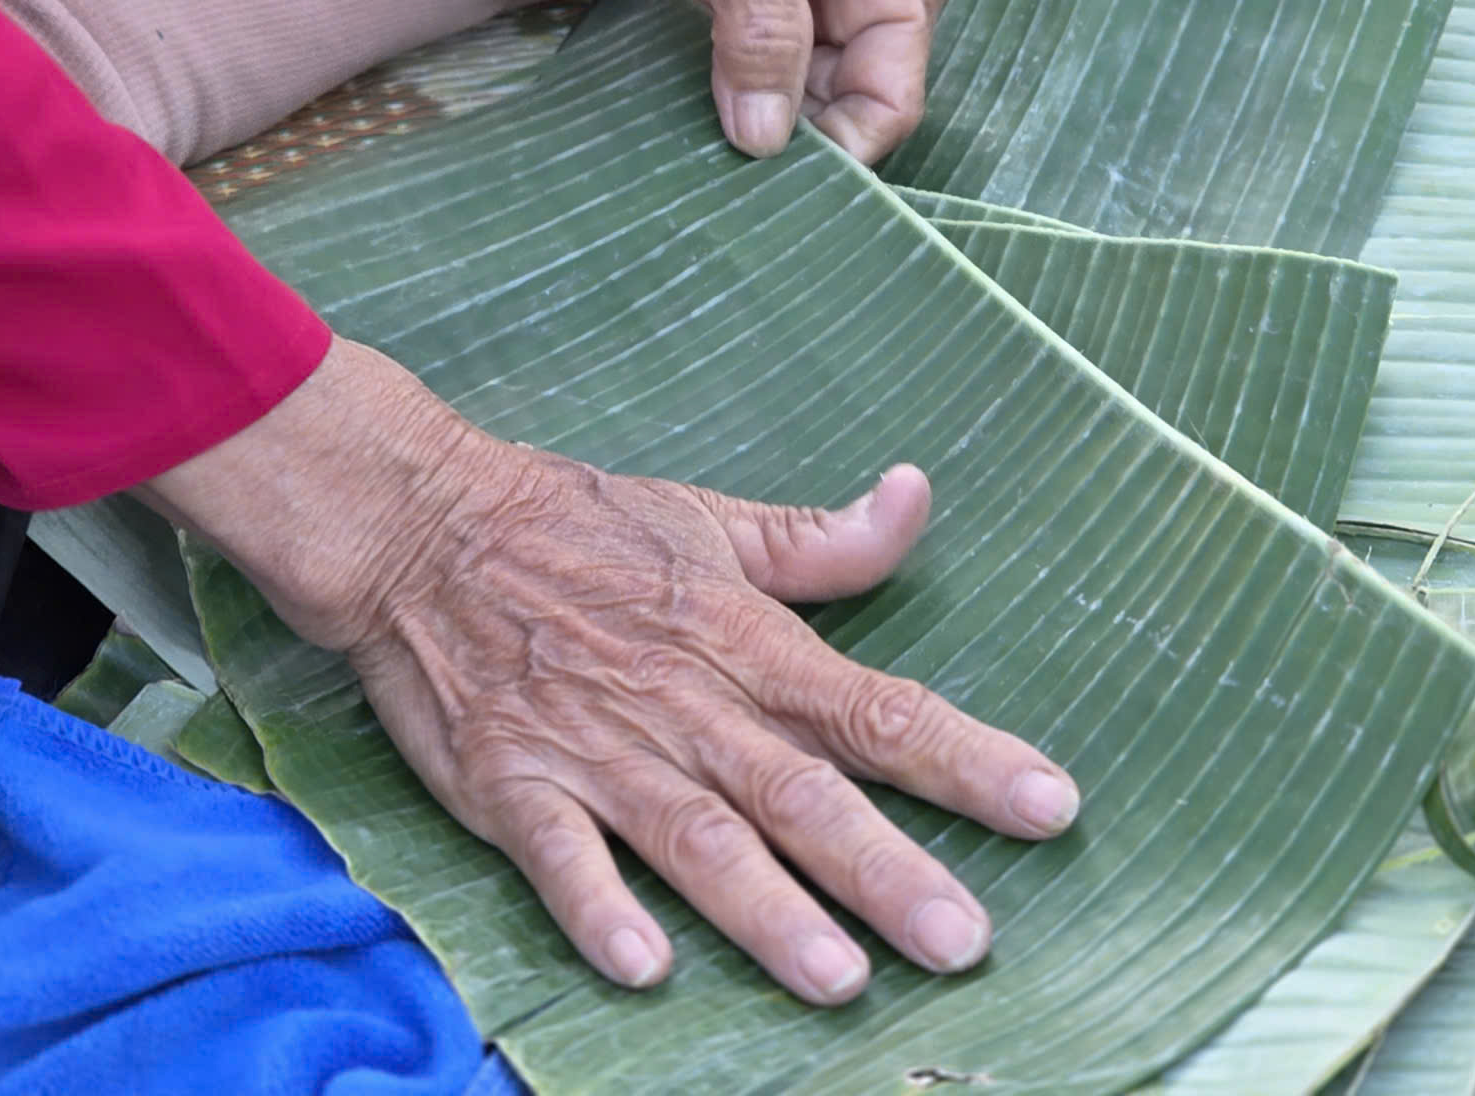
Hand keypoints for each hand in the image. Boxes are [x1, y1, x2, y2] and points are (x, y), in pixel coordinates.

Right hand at [142, 337, 1079, 1003]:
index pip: (874, 706)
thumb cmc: (578, 523)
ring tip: (838, 979)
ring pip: (697, 838)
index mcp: (744, 637)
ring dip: (768, 910)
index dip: (966, 757)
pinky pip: (559, 856)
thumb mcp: (710, 517)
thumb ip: (821, 541)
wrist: (422, 522)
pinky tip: (645, 968)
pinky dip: (599, 908)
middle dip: (887, 870)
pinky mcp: (510, 782)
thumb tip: (917, 495)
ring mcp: (597, 747)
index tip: (1051, 804)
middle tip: (966, 942)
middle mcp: (686, 701)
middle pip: (802, 793)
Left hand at [509, 0, 959, 163]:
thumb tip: (767, 142)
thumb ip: (762, 39)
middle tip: (717, 160)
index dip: (834, 148)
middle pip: (849, 100)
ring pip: (805, 85)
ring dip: (757, 105)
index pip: (890, 101)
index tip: (762, 177)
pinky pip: (770, 53)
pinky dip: (737, 75)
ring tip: (701, 125)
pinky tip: (697, 89)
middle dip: (792, 130)